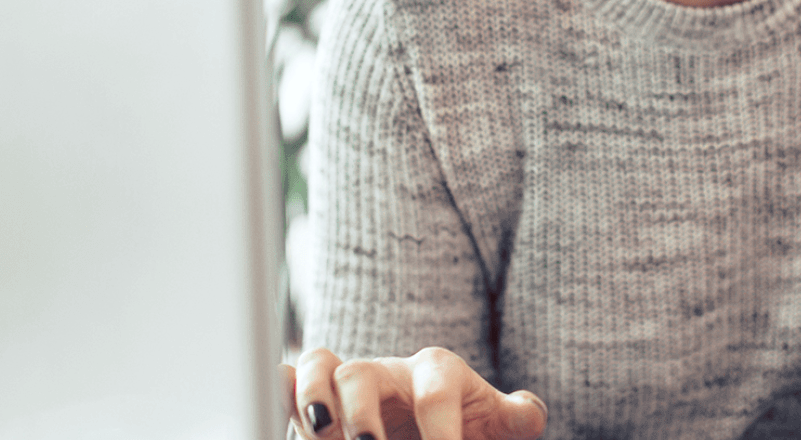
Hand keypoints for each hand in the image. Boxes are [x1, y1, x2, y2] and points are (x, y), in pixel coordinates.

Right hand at [283, 346, 546, 439]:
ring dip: (312, 401)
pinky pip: (288, 380)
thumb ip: (515, 418)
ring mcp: (348, 382)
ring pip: (319, 368)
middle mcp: (387, 371)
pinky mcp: (317, 398)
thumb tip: (529, 412)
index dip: (442, 432)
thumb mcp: (494, 423)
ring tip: (320, 435)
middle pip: (364, 373)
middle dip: (362, 414)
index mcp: (436, 371)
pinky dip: (278, 389)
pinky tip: (270, 407)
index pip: (435, 391)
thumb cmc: (465, 424)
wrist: (431, 423)